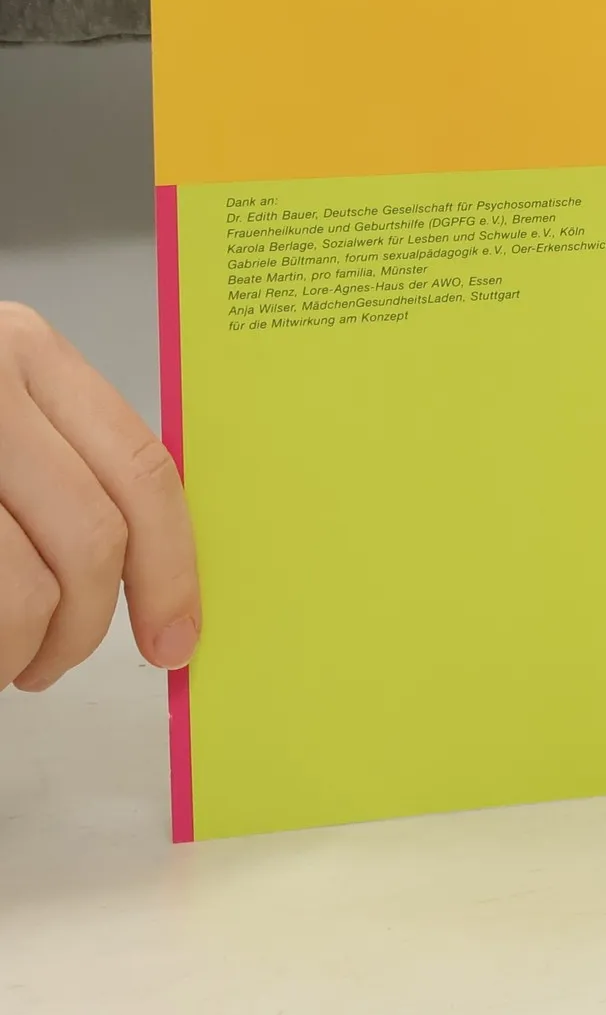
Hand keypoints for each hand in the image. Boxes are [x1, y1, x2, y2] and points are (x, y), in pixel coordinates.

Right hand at [0, 303, 199, 690]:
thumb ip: (57, 457)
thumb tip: (148, 561)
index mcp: (22, 351)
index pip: (141, 469)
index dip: (173, 567)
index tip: (178, 637)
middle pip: (93, 540)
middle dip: (86, 627)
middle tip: (53, 663)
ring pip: (24, 594)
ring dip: (18, 651)